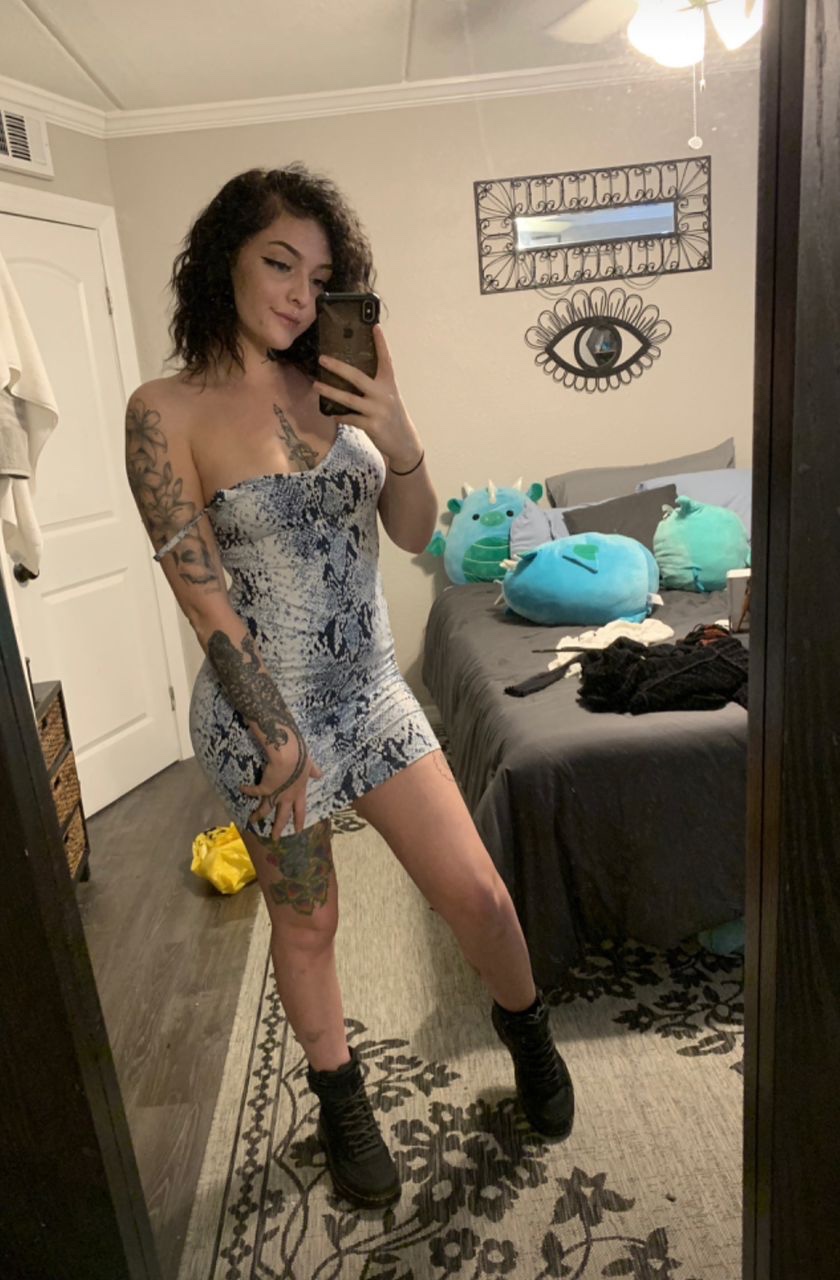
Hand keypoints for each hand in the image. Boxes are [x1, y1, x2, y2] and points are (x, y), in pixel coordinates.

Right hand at [240, 742, 322, 839]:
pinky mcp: (265, 788)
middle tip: (275, 838)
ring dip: (258, 815)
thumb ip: (313, 771)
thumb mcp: (310, 765)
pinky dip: (248, 790)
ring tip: (252, 820)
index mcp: (299, 792)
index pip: (300, 810)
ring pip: (266, 809)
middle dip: (278, 827)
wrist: (288, 756)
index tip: (298, 831)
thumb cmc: (301, 759)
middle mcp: (287, 796)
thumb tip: (319, 774)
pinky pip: (255, 791)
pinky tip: (242, 788)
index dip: (299, 821)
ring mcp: (275, 794)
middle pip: (282, 816)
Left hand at [313, 324, 421, 468]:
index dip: (381, 343)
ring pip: (348, 399)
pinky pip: (350, 418)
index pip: (386, 359)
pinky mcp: (372, 425)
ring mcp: (377, 410)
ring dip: (330, 391)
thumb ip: (375, 386)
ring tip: (316, 385)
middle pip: (357, 377)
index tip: (374, 327)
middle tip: (322, 359)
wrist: (404, 441)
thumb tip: (351, 374)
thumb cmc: (392, 415)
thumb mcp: (388, 397)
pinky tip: (331, 414)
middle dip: (338, 367)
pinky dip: (339, 415)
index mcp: (389, 384)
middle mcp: (384, 394)